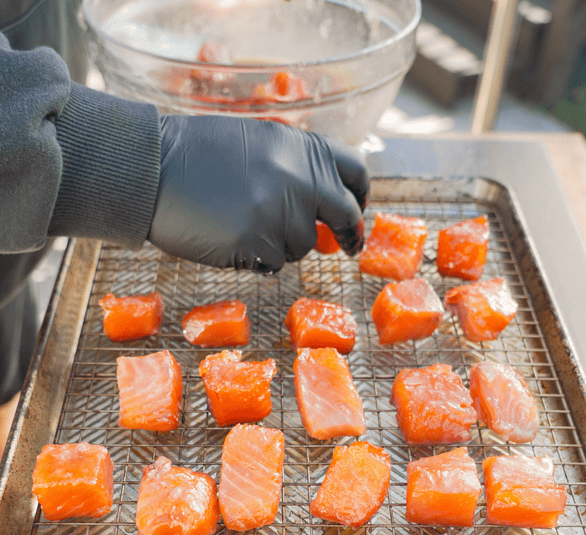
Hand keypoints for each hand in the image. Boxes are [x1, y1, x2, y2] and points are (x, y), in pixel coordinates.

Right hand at [148, 116, 369, 273]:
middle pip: (345, 215)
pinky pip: (273, 263)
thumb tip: (326, 195)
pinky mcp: (260, 242)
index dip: (359, 194)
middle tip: (347, 247)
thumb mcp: (257, 141)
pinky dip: (257, 259)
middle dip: (349, 235)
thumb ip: (294, 164)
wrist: (149, 166)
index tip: (357, 209)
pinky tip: (230, 239)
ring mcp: (282, 211)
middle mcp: (300, 178)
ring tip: (243, 224)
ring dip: (283, 244)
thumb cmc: (194, 154)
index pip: (355, 171)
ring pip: (303, 245)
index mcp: (301, 147)